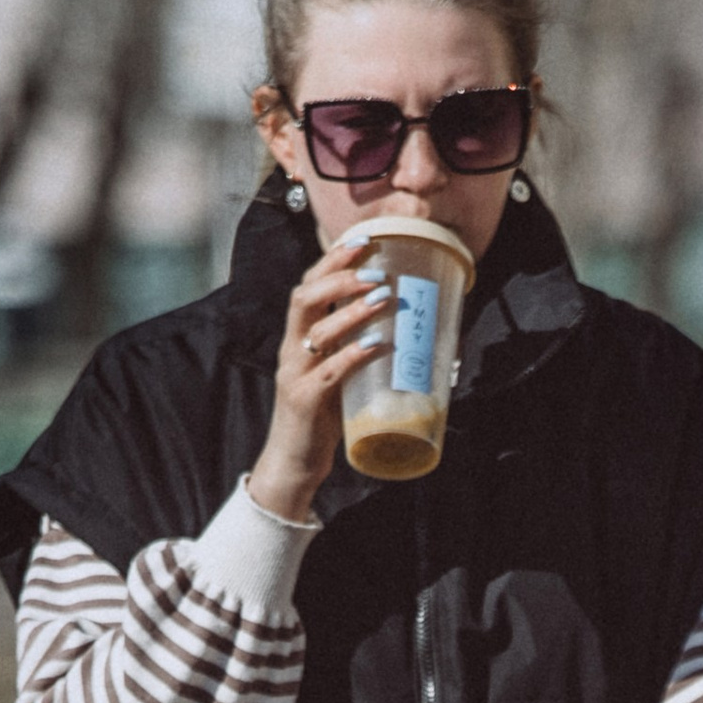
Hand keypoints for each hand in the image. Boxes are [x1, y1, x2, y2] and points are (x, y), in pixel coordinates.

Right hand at [249, 229, 390, 520]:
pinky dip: (354, 355)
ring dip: (351, 310)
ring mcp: (294, 374)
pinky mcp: (304, 400)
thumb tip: (411, 335)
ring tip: (384, 298)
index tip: (363, 240)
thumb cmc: (322, 416)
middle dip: (339, 276)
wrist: (294, 462)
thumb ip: (359, 352)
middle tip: (376, 269)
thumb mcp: (338, 375)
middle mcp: (291, 349)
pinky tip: (377, 345)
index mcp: (298, 337)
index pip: (308, 286)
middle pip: (305, 297)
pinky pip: (329, 371)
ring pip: (316, 330)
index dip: (332, 261)